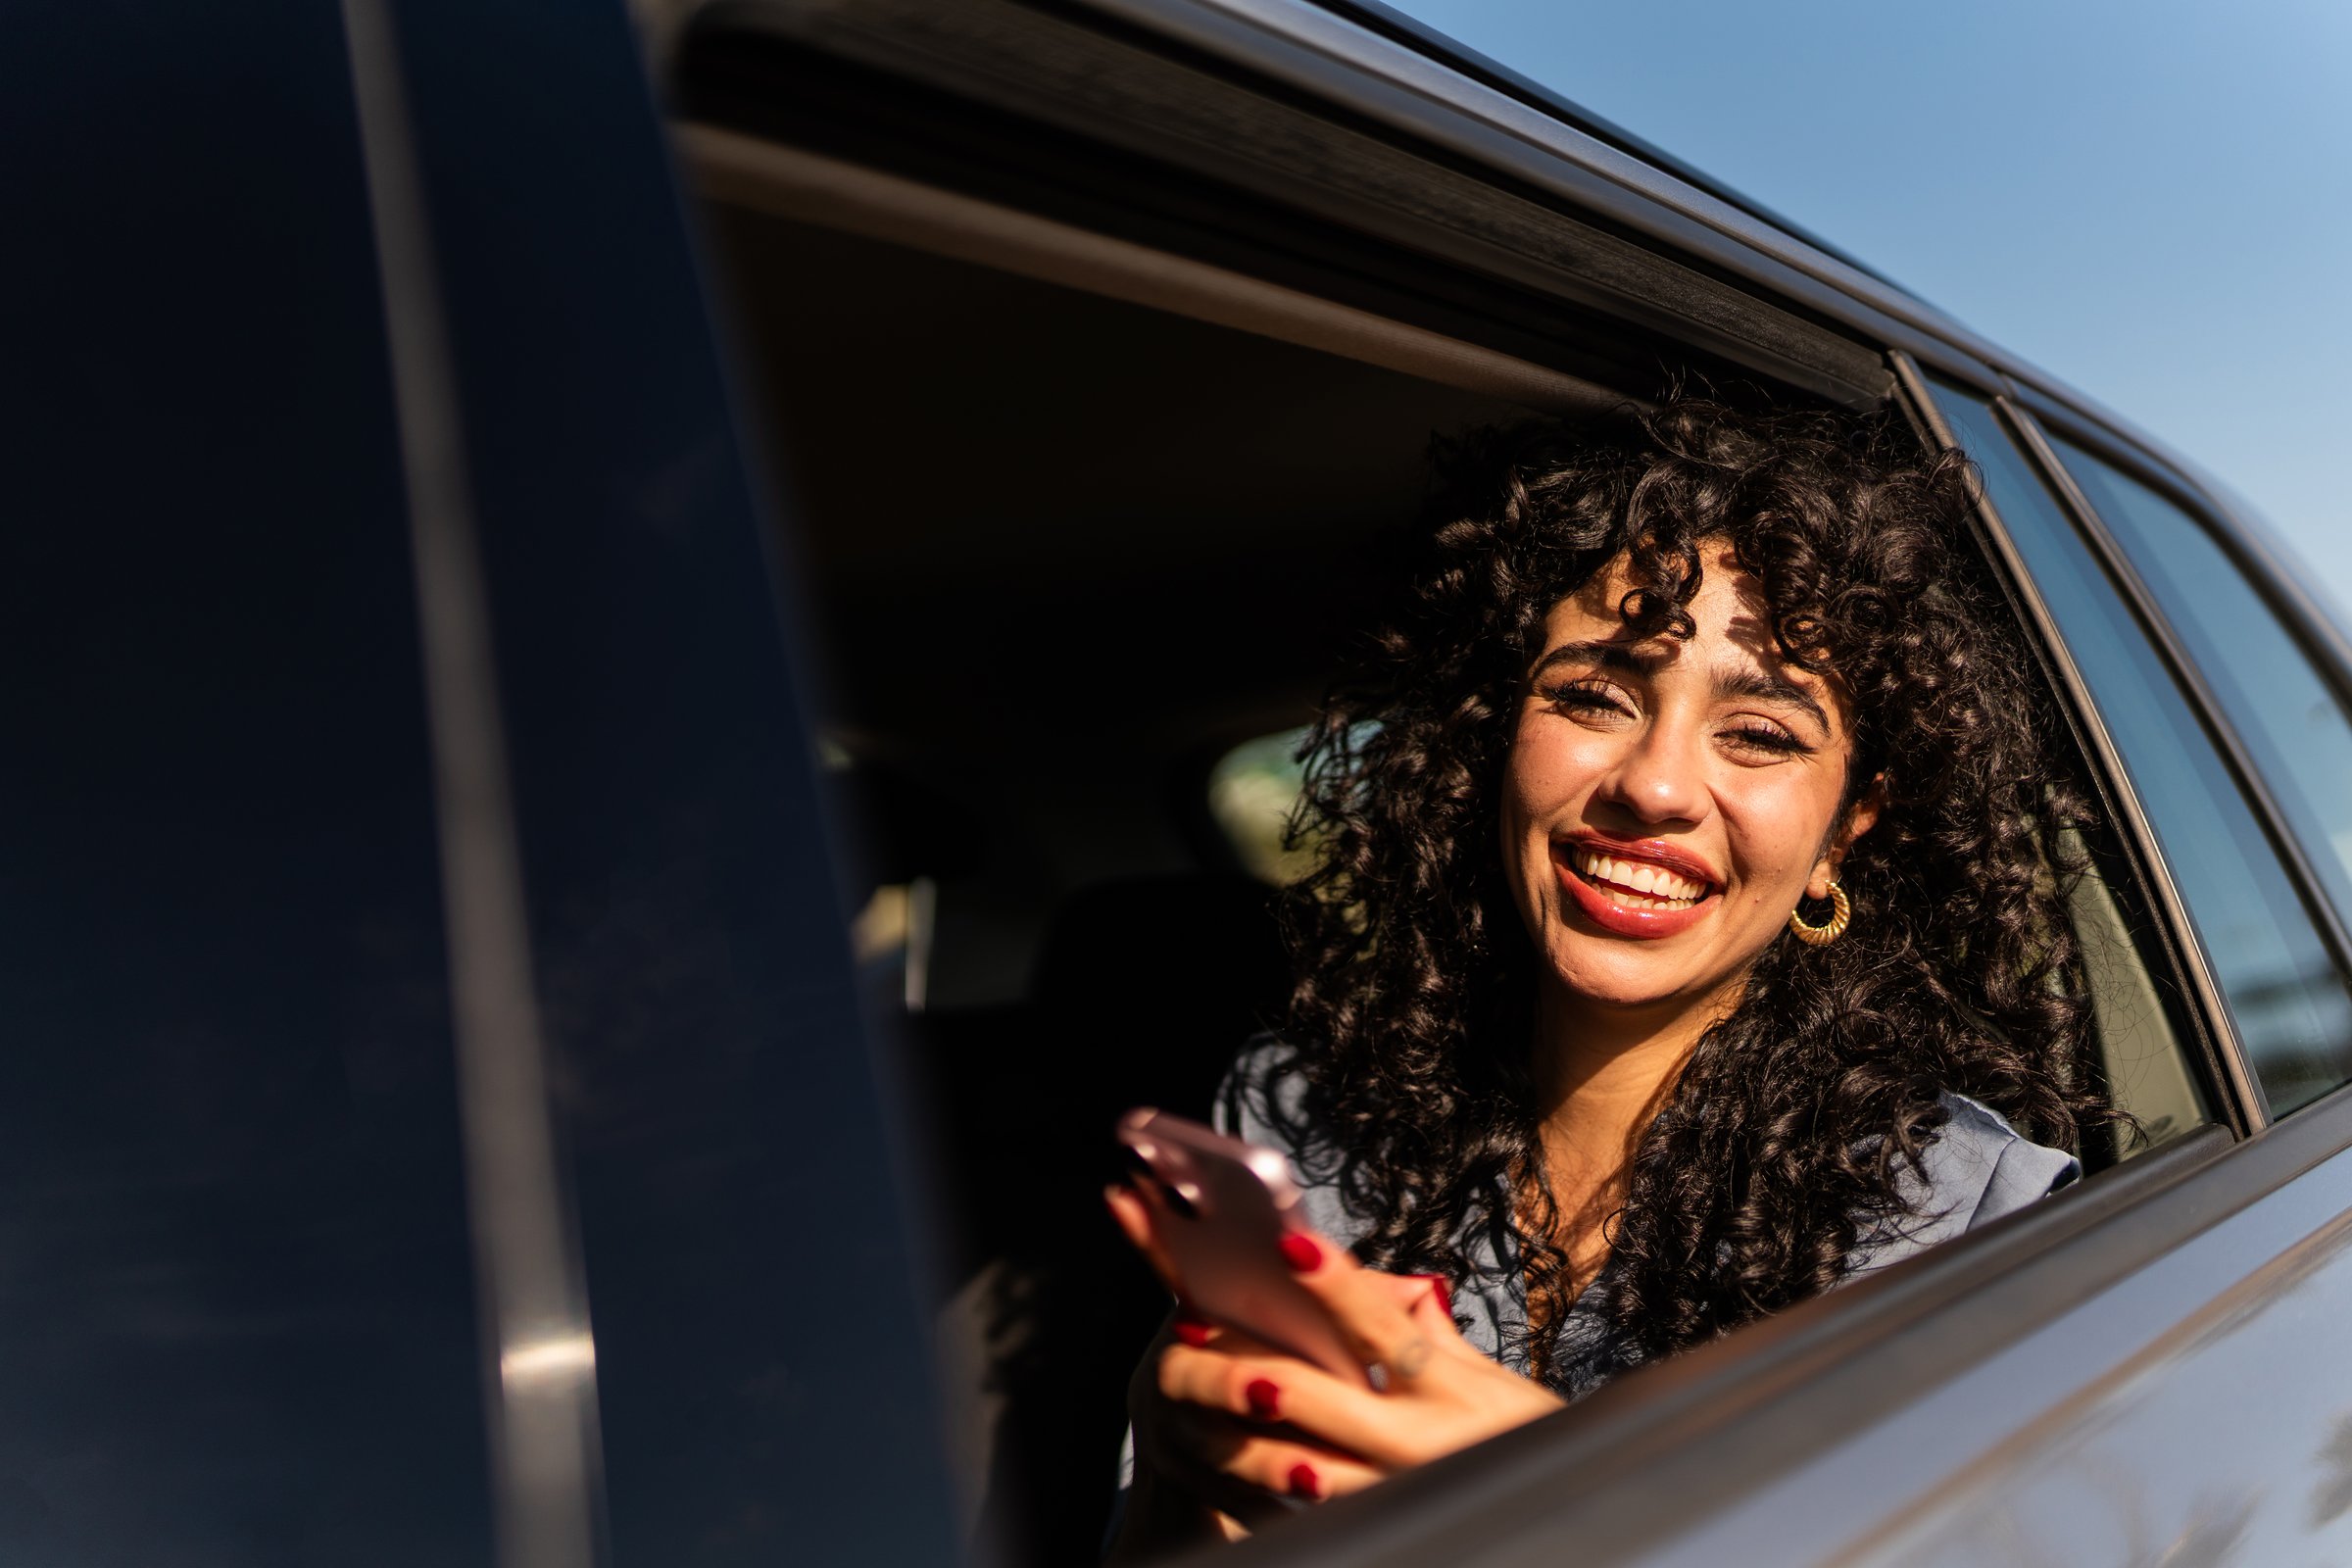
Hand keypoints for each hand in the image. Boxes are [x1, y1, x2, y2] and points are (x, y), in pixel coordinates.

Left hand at [1105, 1185, 1565, 1518]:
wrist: (1562, 1522)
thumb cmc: (1525, 1445)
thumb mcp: (1493, 1384)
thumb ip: (1433, 1336)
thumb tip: (1394, 1284)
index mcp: (1453, 1390)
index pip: (1386, 1328)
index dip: (1338, 1284)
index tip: (1289, 1240)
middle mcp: (1423, 1445)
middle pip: (1322, 1398)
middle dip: (1250, 1362)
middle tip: (1189, 1323)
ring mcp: (1396, 1494)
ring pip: (1301, 1466)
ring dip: (1238, 1428)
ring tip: (1185, 1390)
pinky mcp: (1380, 1528)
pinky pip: (1310, 1516)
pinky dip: (1262, 1487)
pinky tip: (1217, 1459)